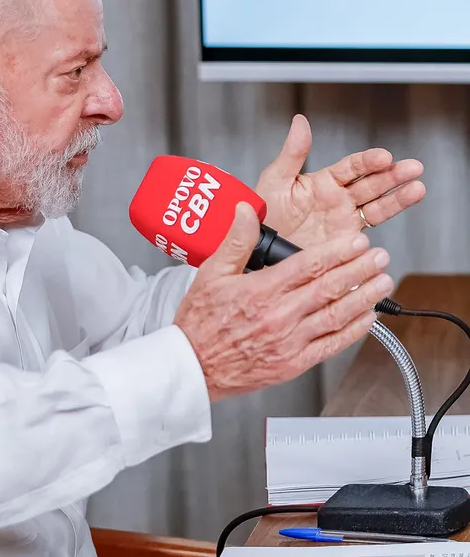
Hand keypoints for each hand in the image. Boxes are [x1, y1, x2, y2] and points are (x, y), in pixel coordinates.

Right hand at [174, 203, 392, 399]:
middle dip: (359, 269)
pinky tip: (367, 318)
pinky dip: (353, 331)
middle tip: (380, 256)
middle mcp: (279, 316)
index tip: (356, 242)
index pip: (308, 266)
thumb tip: (247, 210)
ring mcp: (289, 342)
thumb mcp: (210, 273)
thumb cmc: (200, 322)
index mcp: (260, 291)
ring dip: (364, 297)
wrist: (194, 366)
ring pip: (336, 315)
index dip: (337, 252)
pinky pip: (331, 345)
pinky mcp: (293, 363)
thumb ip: (235, 241)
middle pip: (329, 288)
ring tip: (382, 282)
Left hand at [254, 115, 425, 248]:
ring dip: (399, 196)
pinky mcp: (347, 241)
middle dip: (393, 175)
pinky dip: (386, 223)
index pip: (351, 167)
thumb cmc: (263, 217)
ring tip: (417, 187)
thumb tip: (299, 122)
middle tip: (412, 168)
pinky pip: (370, 229)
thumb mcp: (274, 182)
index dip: (368, 161)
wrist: (260, 251)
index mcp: (322, 182)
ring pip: (378, 205)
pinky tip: (398, 216)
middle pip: (371, 184)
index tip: (384, 156)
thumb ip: (292, 153)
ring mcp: (344, 220)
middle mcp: (337, 199)